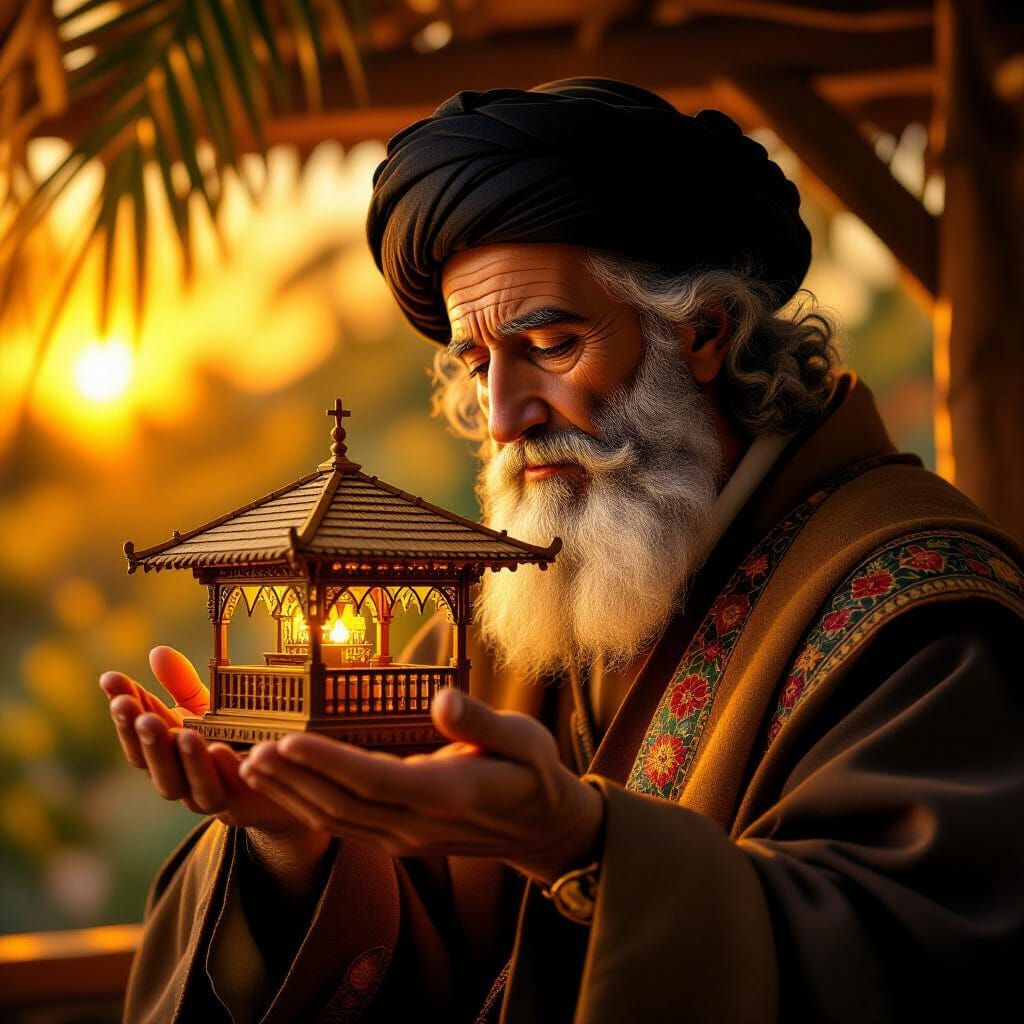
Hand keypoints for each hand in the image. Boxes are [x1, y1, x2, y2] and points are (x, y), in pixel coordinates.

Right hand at [99, 646, 323, 841]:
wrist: (272, 778)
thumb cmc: (228, 739)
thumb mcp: (204, 709)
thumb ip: (180, 685)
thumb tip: (157, 652)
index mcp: (164, 753)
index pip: (135, 732)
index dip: (123, 709)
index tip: (112, 680)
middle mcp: (178, 778)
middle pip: (151, 766)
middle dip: (146, 740)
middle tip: (142, 716)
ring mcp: (207, 793)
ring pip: (187, 785)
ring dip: (184, 759)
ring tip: (185, 734)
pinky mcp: (240, 801)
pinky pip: (229, 790)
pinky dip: (223, 771)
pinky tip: (220, 751)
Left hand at [239, 688, 605, 885]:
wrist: (543, 831)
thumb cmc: (534, 775)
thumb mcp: (525, 740)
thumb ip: (482, 723)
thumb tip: (442, 698)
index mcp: (449, 793)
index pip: (375, 779)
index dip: (328, 762)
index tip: (289, 739)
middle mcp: (418, 823)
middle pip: (343, 804)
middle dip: (294, 778)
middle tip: (251, 752)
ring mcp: (406, 839)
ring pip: (336, 820)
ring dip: (291, 794)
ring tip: (252, 767)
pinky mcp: (399, 841)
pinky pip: (345, 827)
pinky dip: (308, 807)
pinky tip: (285, 788)